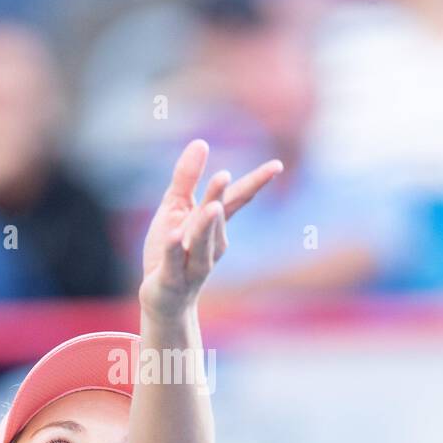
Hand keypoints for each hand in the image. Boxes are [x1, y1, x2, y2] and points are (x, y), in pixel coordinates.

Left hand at [138, 139, 283, 317]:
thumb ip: (187, 178)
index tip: (277, 165)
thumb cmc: (173, 250)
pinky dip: (175, 250)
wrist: (166, 300)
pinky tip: (174, 236)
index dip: (255, 183)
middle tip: (224, 175)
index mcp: (214, 225)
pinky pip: (174, 262)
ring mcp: (193, 264)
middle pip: (216, 218)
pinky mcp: (172, 279)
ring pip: (201, 244)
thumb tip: (201, 142)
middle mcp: (211, 245)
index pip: (236, 200)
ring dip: (206, 227)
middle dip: (219, 198)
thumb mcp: (176, 208)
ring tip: (211, 208)